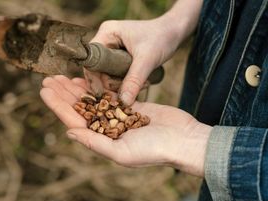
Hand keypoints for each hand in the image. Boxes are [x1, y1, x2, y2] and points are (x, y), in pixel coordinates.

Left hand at [40, 75, 211, 176]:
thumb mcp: (122, 152)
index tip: (44, 91)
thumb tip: (68, 132)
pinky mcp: (130, 106)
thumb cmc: (154, 150)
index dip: (57, 106)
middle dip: (63, 94)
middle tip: (47, 79)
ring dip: (76, 88)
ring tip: (61, 76)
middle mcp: (106, 129)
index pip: (73, 121)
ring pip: (92, 99)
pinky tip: (86, 76)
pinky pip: (108, 94)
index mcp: (101, 140)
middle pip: (79, 108)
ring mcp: (118, 116)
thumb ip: (95, 143)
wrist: (182, 140)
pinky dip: (96, 85)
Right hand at [86, 0, 203, 104]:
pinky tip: (142, 82)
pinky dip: (128, 82)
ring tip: (143, 83)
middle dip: (115, 83)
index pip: (91, 61)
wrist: (175, 32)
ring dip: (124, 84)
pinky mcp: (119, 57)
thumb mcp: (147, 60)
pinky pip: (117, 75)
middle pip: (99, 71)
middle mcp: (105, 40)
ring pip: (108, 75)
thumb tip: (123, 102)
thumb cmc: (162, 38)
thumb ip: (134, 80)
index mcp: (106, 34)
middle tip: (134, 89)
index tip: (104, 96)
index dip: (94, 80)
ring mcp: (112, 49)